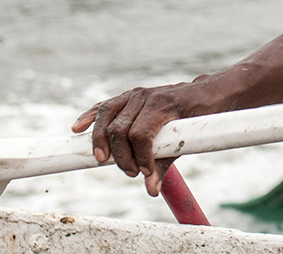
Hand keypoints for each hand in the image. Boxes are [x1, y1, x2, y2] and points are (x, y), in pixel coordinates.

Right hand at [71, 78, 214, 196]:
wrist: (205, 93)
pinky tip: (78, 128)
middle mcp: (145, 97)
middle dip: (121, 155)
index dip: (140, 156)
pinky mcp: (127, 96)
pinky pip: (104, 106)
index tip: (144, 172)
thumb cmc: (199, 118)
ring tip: (102, 158)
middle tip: (130, 172)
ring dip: (100, 139)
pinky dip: (90, 117)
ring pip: (107, 115)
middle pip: (120, 128)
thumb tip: (150, 189)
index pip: (141, 133)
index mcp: (162, 106)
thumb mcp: (187, 142)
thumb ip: (165, 166)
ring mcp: (134, 94)